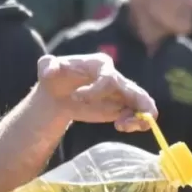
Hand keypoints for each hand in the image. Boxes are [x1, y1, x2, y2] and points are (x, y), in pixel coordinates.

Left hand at [35, 54, 156, 132]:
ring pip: (144, 104)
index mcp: (101, 64)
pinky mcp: (122, 107)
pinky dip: (137, 123)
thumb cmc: (56, 76)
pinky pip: (139, 115)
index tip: (75, 98)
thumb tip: (49, 72)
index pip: (109, 78)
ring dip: (140, 118)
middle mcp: (116, 77)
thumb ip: (47, 65)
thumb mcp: (47, 67)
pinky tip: (121, 127)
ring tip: (121, 126)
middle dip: (133, 106)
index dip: (96, 91)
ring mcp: (122, 93)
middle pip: (135, 90)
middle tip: (120, 123)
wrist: (60, 93)